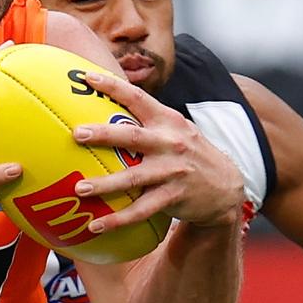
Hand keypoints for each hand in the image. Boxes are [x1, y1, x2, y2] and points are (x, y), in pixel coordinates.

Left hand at [70, 71, 243, 233]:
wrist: (226, 186)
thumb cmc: (187, 154)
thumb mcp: (176, 130)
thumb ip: (147, 120)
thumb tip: (105, 106)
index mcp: (167, 121)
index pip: (138, 98)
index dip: (112, 86)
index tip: (86, 77)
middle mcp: (170, 143)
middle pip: (132, 136)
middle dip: (103, 134)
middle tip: (76, 134)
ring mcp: (172, 170)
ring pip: (133, 178)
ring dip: (105, 184)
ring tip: (79, 188)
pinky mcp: (174, 196)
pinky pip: (142, 210)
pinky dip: (118, 219)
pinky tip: (97, 225)